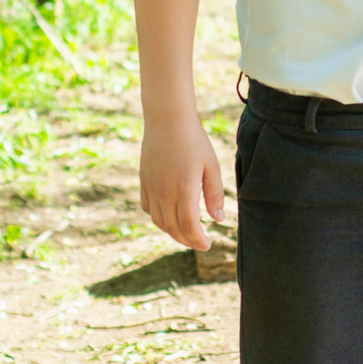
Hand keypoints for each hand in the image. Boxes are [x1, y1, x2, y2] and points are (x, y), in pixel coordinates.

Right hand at [140, 117, 226, 249]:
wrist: (167, 119)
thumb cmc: (194, 140)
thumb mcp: (211, 166)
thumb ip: (214, 194)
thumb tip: (219, 219)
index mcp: (184, 190)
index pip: (189, 227)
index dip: (198, 240)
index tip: (208, 245)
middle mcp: (164, 193)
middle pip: (173, 229)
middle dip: (187, 241)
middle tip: (200, 243)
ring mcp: (151, 188)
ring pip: (159, 222)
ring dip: (172, 232)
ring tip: (186, 234)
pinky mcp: (143, 181)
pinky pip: (148, 208)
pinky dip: (159, 219)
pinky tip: (169, 217)